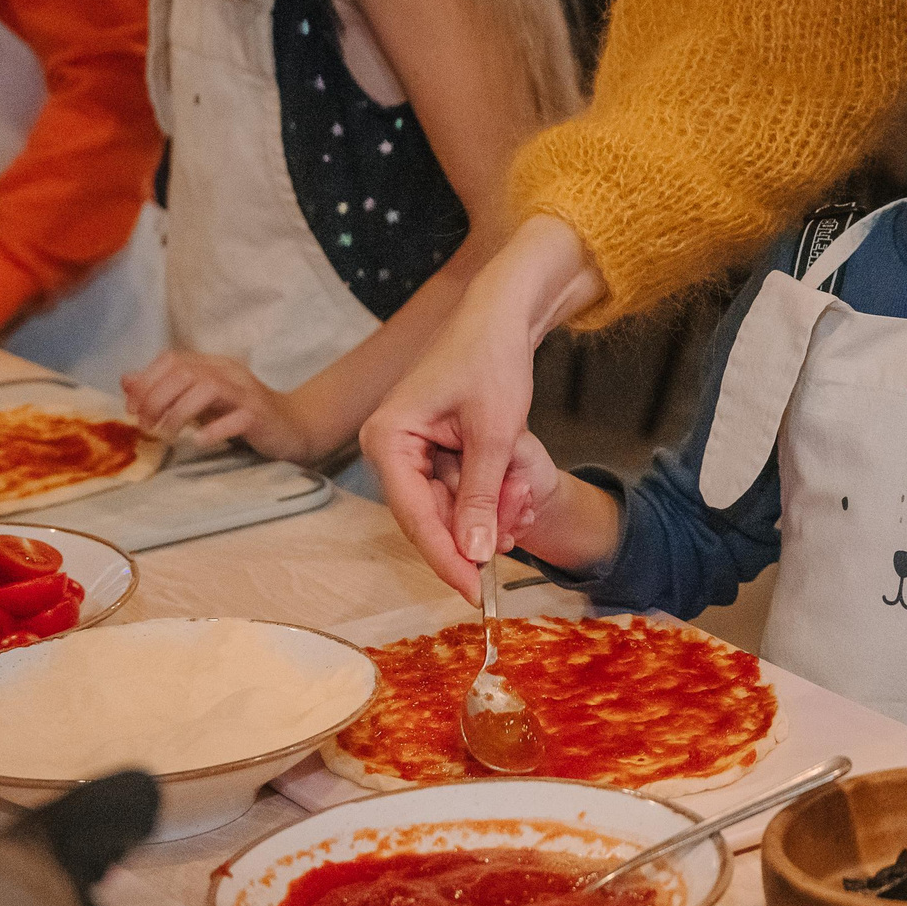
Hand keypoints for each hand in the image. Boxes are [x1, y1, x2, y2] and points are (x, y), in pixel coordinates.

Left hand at [121, 349, 313, 460]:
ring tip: (168, 436)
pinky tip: (199, 442)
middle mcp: (229, 373)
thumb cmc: (240, 414)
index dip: (146, 382)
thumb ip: (165, 389)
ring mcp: (247, 393)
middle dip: (157, 399)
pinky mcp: (260, 416)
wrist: (293, 427)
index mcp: (212, 365)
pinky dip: (214, 430)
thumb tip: (127, 381)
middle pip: (185, 372)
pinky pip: (237, 418)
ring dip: (179, 413)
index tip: (133, 410)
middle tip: (147, 427)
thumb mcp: (198, 400)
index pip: (172, 358)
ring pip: (208, 388)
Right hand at [363, 214, 600, 599]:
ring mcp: (406, 447)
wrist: (502, 314)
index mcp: (386, 439)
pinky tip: (512, 492)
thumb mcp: (494, 434)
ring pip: (443, 505)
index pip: (414, 516)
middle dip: (469, 534)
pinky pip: (452, 486)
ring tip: (520, 502)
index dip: (447, 558)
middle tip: (511, 548)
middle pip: (425, 516)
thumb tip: (472, 555)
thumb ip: (480, 497)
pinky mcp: (427, 446)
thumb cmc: (493, 359)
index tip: (475, 591)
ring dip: (482, 513)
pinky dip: (482, 494)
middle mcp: (387, 446)